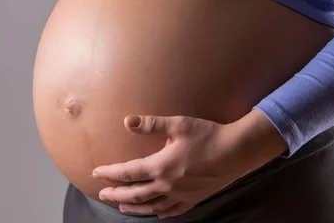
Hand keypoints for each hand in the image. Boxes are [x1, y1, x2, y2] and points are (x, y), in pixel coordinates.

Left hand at [92, 112, 284, 218]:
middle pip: (135, 193)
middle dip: (116, 194)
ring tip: (121, 207)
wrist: (237, 151)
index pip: (127, 172)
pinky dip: (160, 213)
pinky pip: (173, 210)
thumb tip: (126, 121)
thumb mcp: (178, 124)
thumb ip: (150, 124)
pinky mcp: (194, 198)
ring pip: (152, 206)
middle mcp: (168, 185)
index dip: (110, 173)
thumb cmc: (207, 134)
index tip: (96, 172)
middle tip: (102, 194)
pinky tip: (156, 213)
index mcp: (161, 166)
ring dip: (134, 208)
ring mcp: (182, 194)